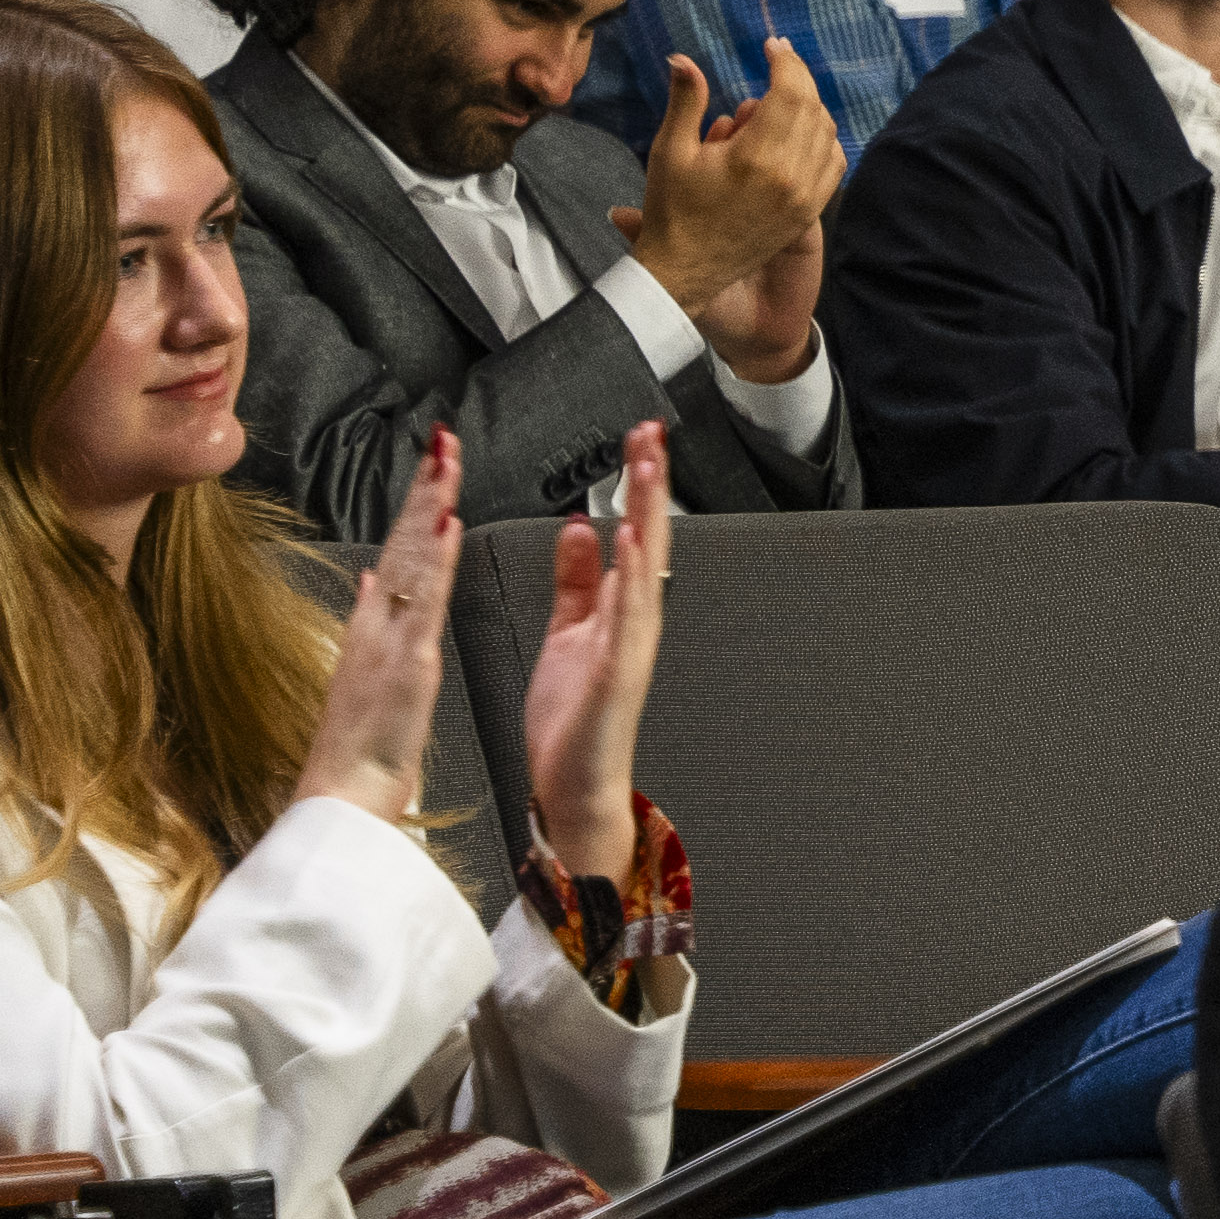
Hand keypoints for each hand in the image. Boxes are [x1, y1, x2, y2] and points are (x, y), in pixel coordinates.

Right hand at [288, 438, 462, 827]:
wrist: (342, 797)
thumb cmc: (362, 744)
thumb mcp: (368, 671)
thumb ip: (371, 620)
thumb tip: (373, 577)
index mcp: (376, 625)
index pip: (400, 549)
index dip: (418, 504)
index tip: (436, 463)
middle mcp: (379, 623)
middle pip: (404, 542)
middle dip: (426, 488)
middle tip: (444, 439)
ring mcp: (390, 639)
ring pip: (413, 561)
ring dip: (431, 508)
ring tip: (448, 462)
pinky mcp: (407, 664)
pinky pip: (424, 605)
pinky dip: (436, 564)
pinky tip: (448, 529)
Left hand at [516, 425, 673, 887]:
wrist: (573, 786)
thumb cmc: (572, 721)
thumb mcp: (567, 632)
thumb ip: (575, 581)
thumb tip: (576, 531)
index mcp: (618, 609)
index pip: (633, 530)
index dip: (637, 483)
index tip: (639, 437)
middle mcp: (633, 621)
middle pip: (648, 537)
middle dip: (650, 483)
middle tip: (652, 432)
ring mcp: (629, 645)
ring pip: (644, 567)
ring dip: (646, 515)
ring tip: (646, 469)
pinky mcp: (614, 672)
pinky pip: (626, 616)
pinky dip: (630, 577)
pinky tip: (629, 542)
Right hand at [614, 42, 843, 357]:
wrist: (686, 271)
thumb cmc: (672, 210)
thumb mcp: (669, 150)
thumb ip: (684, 101)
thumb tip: (683, 57)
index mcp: (756, 157)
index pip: (790, 93)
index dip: (785, 62)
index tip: (772, 45)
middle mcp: (790, 177)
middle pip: (813, 108)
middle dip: (797, 78)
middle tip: (777, 62)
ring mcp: (805, 197)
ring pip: (827, 134)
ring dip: (810, 106)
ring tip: (777, 98)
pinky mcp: (809, 212)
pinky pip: (833, 164)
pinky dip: (822, 139)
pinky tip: (797, 130)